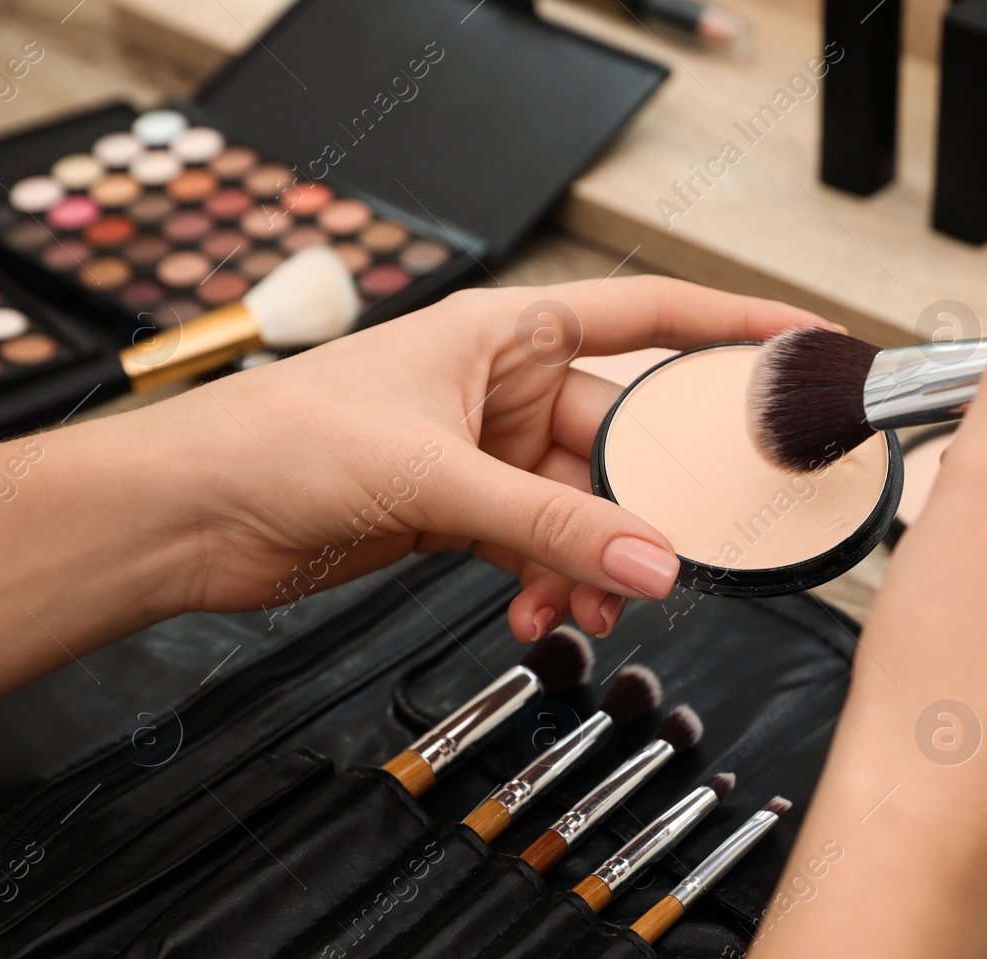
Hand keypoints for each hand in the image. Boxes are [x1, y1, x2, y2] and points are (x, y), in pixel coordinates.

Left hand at [142, 276, 836, 639]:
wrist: (190, 513)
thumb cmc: (280, 439)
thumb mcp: (435, 476)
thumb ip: (551, 527)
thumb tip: (650, 561)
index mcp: (504, 334)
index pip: (641, 317)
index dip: (725, 328)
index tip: (796, 343)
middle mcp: (503, 389)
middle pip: (619, 441)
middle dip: (648, 504)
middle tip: (681, 549)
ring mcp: (486, 456)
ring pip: (582, 509)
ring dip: (594, 563)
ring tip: (589, 606)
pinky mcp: (460, 515)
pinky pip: (541, 549)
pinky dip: (551, 585)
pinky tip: (542, 614)